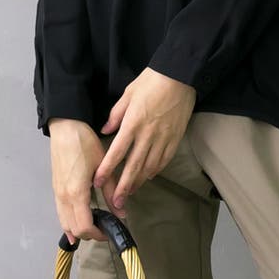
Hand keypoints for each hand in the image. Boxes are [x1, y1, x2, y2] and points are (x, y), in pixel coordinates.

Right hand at [48, 118, 124, 242]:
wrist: (65, 127)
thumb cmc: (84, 143)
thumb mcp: (104, 168)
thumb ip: (112, 192)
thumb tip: (122, 213)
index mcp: (76, 193)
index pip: (84, 227)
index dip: (98, 234)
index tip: (109, 231)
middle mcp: (64, 197)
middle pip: (74, 230)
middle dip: (90, 234)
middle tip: (104, 229)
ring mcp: (57, 194)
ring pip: (65, 224)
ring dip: (79, 230)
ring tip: (94, 225)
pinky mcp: (56, 189)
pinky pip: (61, 213)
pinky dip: (69, 222)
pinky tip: (79, 222)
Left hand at [93, 67, 196, 210]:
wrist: (180, 76)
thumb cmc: (152, 81)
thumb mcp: (128, 93)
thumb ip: (116, 114)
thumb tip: (105, 130)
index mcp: (133, 123)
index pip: (117, 152)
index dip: (107, 169)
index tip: (98, 182)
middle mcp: (147, 135)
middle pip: (133, 167)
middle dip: (123, 187)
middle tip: (117, 202)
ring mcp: (163, 139)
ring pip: (149, 168)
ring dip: (139, 182)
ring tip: (130, 193)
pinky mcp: (174, 139)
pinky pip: (163, 161)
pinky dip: (155, 171)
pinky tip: (148, 177)